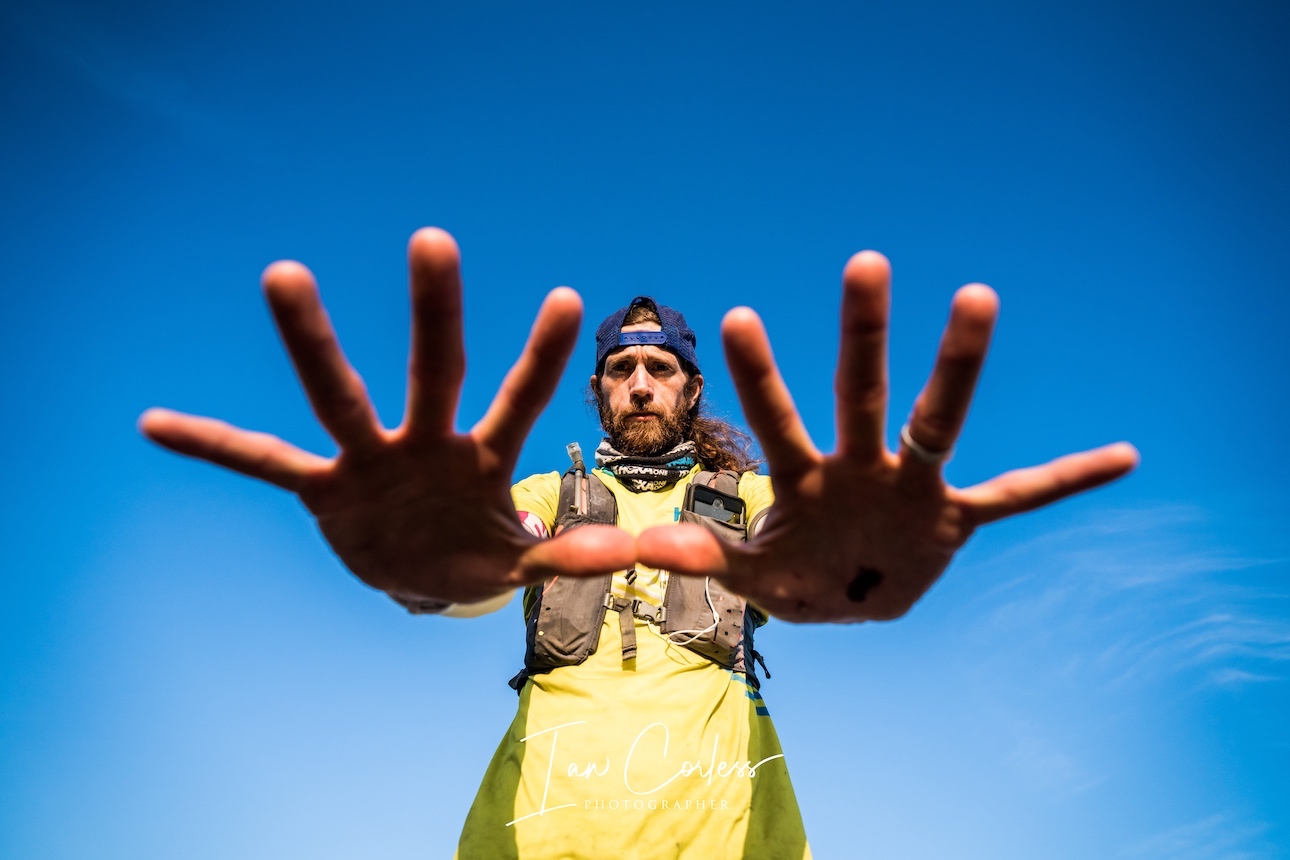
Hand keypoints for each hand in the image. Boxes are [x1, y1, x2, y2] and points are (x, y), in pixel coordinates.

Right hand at [140, 229, 634, 604]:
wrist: (421, 580)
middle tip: (434, 239)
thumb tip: (626, 554)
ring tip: (282, 272)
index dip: (539, 356)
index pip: (517, 400)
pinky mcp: (323, 491)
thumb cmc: (476, 553)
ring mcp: (370, 461)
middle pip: (434, 371)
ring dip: (313, 343)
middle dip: (437, 313)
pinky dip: (214, 447)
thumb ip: (562, 554)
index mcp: (482, 458)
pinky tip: (155, 423)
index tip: (567, 297)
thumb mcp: (520, 563)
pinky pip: (262, 463)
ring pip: (340, 395)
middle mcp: (425, 442)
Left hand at [637, 252, 1138, 621]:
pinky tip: (1124, 456)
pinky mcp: (955, 518)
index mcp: (808, 478)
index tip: (739, 314)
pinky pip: (1018, 497)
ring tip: (978, 294)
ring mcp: (913, 486)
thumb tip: (648, 546)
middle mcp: (863, 465)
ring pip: (941, 419)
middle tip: (864, 262)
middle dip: (863, 335)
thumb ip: (709, 556)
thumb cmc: (798, 576)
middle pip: (862, 392)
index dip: (760, 373)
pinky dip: (1066, 480)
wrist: (849, 604)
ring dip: (958, 365)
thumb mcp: (753, 577)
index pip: (778, 417)